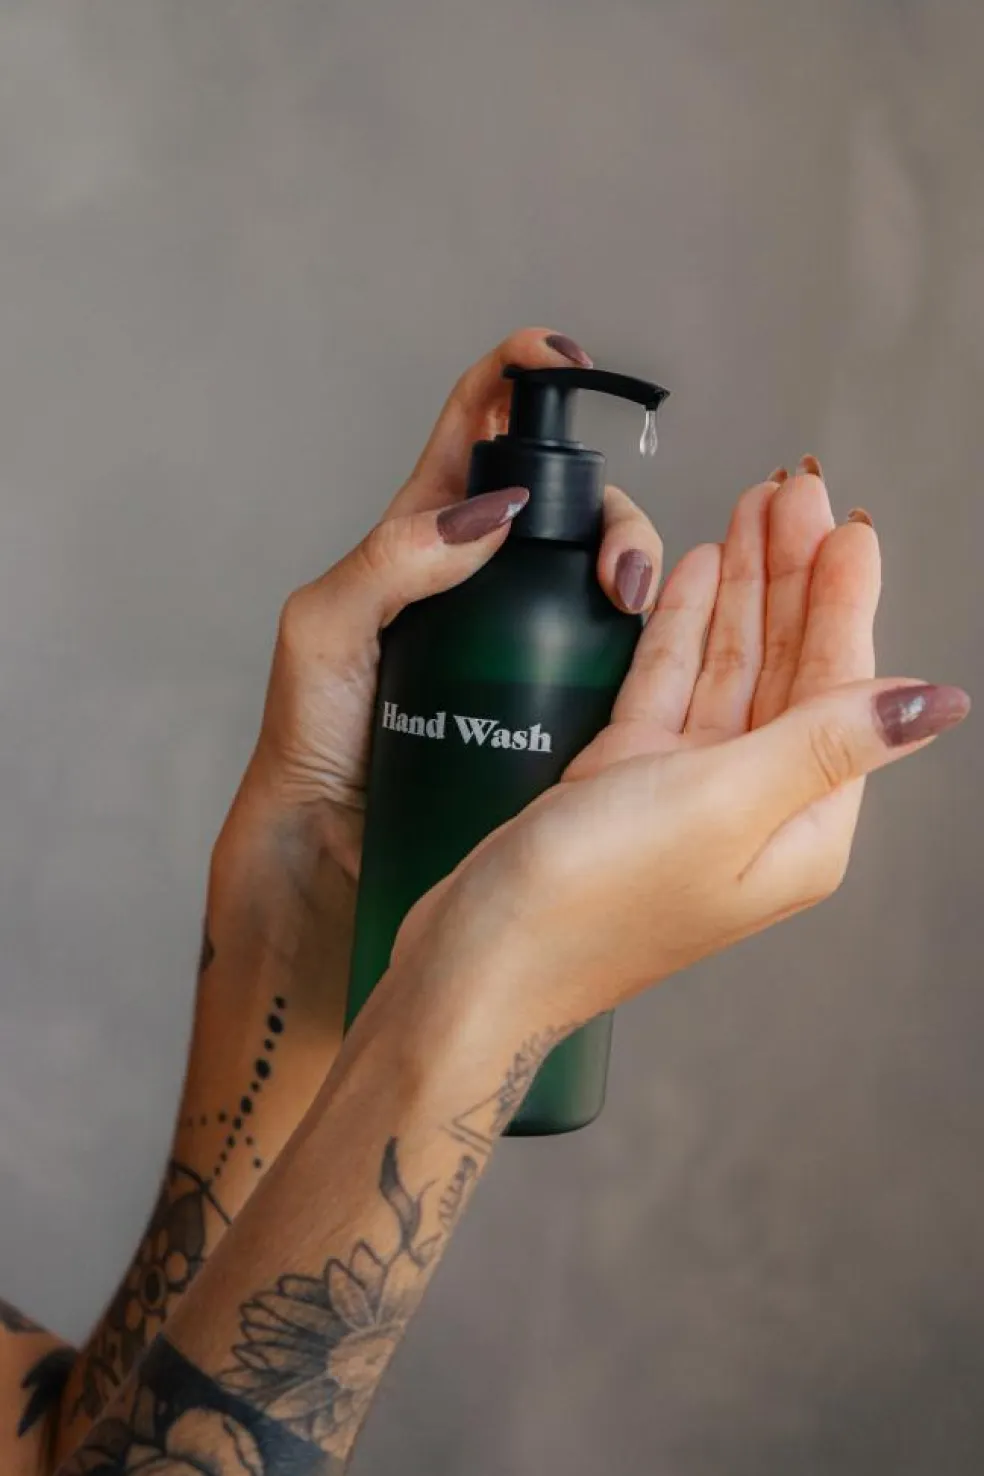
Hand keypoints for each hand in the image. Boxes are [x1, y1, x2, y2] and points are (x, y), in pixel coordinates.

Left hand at [237, 328, 662, 877]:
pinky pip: (614, 646)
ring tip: (628, 609)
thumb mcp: (325, 625)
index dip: (521, 373)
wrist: (335, 837)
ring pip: (601, 565)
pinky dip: (648, 635)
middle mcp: (485, 570)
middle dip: (610, 507)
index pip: (481, 423)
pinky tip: (649, 650)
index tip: (566, 362)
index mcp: (425, 529)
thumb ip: (392, 558)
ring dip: (636, 567)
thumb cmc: (314, 729)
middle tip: (612, 569)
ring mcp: (525, 630)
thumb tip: (491, 514)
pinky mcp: (555, 689)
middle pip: (571, 498)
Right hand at [394, 461, 969, 1034]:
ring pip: (729, 669)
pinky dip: (683, 630)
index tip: (847, 525)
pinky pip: (671, 688)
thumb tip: (936, 703)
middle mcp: (752, 808)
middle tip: (793, 491)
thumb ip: (825, 741)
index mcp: (799, 826)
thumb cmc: (587, 905)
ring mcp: (687, 793)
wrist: (476, 961)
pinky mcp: (627, 780)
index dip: (842, 598)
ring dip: (742, 589)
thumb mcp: (721, 806)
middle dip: (792, 575)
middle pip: (787, 668)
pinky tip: (696, 575)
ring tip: (751, 512)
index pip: (839, 687)